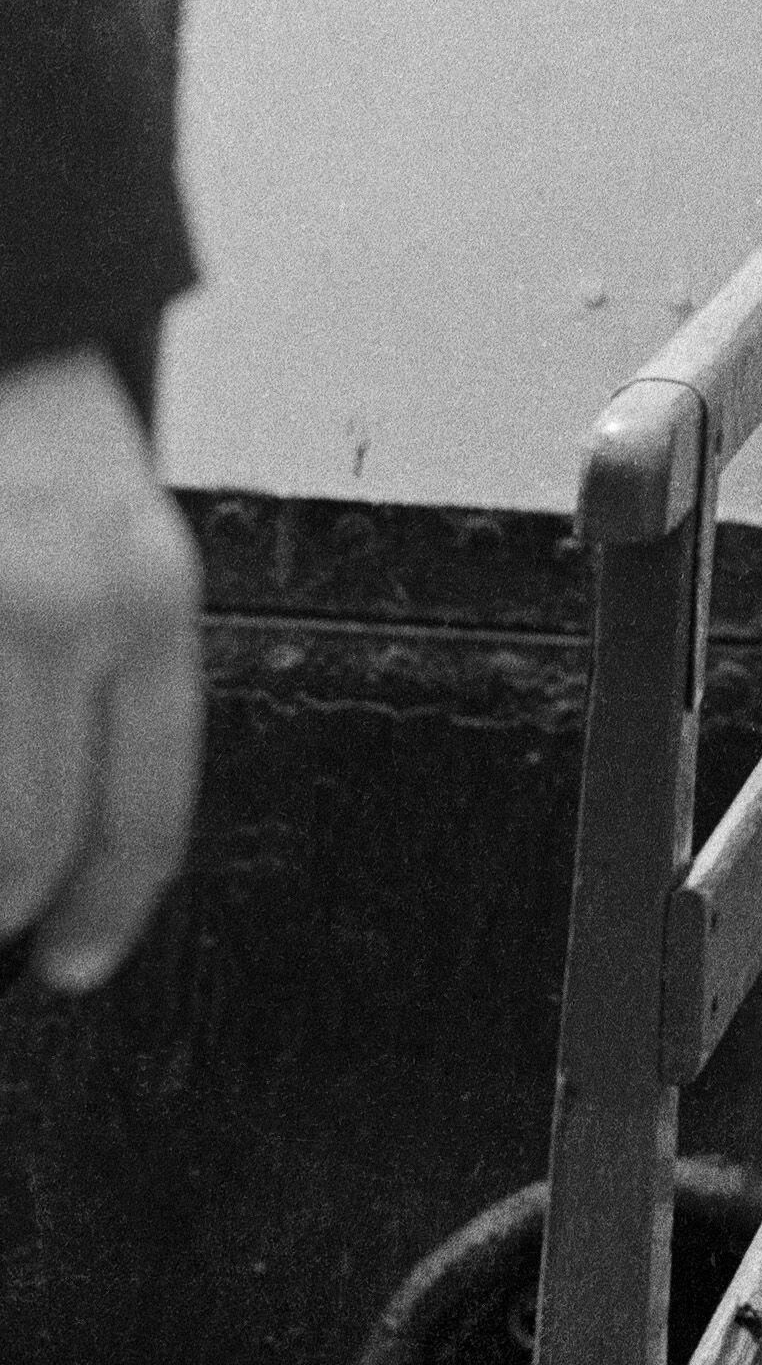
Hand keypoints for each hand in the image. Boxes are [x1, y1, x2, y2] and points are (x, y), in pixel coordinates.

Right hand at [0, 350, 203, 993]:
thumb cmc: (16, 403)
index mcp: (139, 588)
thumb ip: (100, 655)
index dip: (110, 904)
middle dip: (3, 906)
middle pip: (28, 845)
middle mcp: (55, 608)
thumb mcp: (101, 527)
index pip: (144, 802)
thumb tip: (65, 822)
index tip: (79, 961)